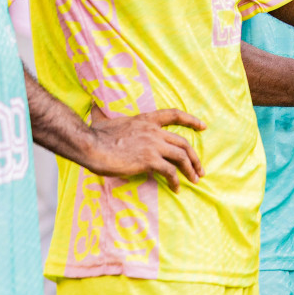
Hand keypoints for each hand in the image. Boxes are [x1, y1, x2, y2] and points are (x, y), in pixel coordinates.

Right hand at [81, 108, 206, 190]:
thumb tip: (94, 106)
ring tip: (194, 180)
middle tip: (200, 169)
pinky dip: (176, 180)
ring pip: (182, 156)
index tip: (203, 126)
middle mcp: (154, 131)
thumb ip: (105, 114)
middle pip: (183, 142)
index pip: (174, 115)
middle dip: (194, 157)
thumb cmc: (93, 135)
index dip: (191, 120)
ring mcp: (153, 145)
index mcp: (146, 120)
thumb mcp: (104, 120)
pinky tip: (176, 188)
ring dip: (191, 169)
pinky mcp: (149, 160)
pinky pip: (170, 171)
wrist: (89, 145)